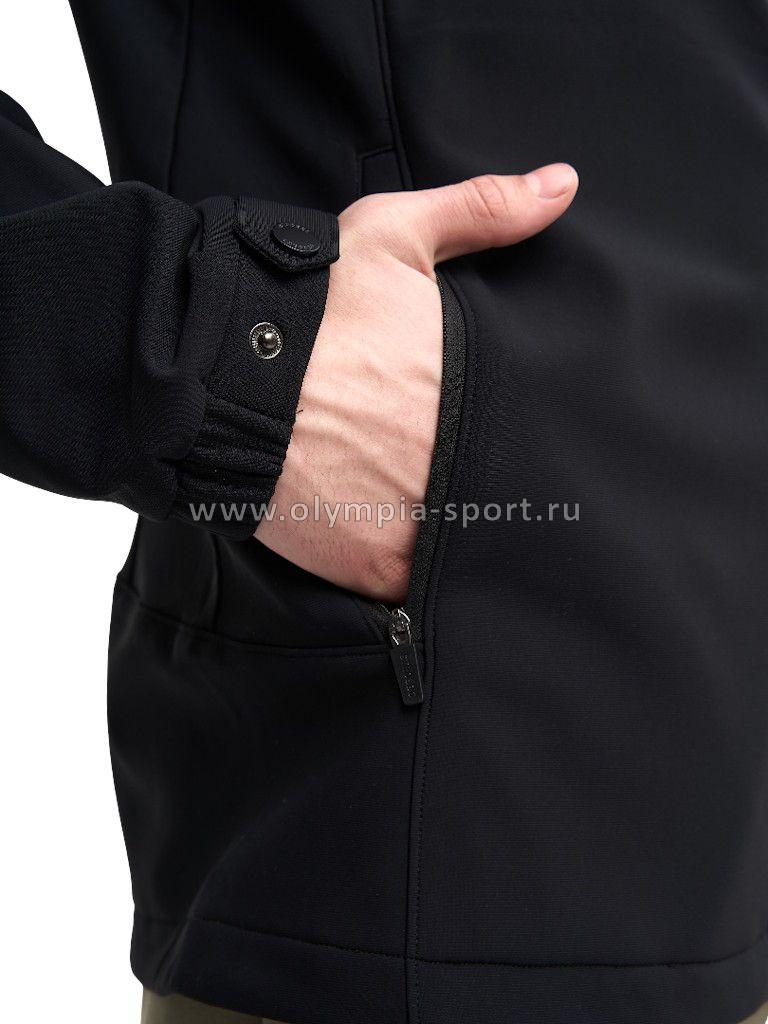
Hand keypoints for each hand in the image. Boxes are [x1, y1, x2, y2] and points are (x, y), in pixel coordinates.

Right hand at [256, 164, 578, 601]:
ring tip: (430, 518)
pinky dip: (414, 582)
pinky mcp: (377, 572)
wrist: (221, 379)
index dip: (531, 439)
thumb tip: (561, 186)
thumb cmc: (306, 307)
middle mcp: (463, 469)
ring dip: (461, 542)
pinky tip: (397, 551)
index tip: (515, 438)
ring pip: (468, 552)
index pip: (534, 432)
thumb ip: (481, 212)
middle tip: (471, 480)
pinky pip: (417, 598)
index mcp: (479, 395)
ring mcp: (424, 529)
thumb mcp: (393, 238)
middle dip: (497, 489)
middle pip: (509, 498)